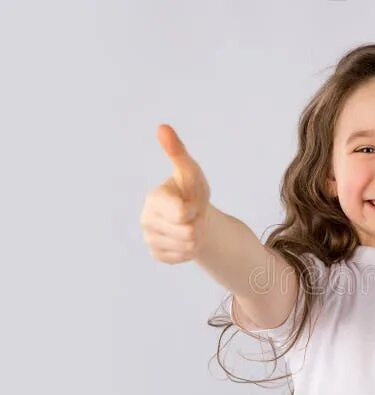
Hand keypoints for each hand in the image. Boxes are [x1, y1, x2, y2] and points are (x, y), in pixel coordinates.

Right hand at [140, 124, 211, 263]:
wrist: (194, 216)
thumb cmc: (191, 191)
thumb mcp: (190, 172)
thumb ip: (177, 152)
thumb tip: (162, 127)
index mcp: (153, 198)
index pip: (182, 213)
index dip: (194, 209)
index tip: (188, 202)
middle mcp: (146, 219)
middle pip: (189, 232)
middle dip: (197, 224)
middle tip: (192, 216)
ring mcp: (150, 239)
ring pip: (189, 246)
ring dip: (196, 237)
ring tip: (189, 225)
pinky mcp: (158, 255)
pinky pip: (185, 257)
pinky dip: (191, 250)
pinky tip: (184, 238)